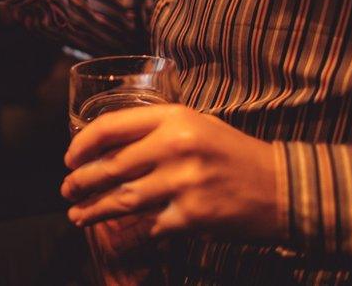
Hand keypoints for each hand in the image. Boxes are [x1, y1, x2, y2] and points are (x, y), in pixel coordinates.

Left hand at [60, 105, 281, 243]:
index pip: (111, 127)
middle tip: (67, 190)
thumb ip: (154, 130)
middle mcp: (176, 147)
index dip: (82, 145)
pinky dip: (133, 232)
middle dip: (81, 182)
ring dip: (94, 210)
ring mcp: (183, 183)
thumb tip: (105, 145)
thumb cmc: (234, 154)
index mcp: (174, 118)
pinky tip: (119, 234)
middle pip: (110, 166)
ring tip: (77, 215)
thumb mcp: (196, 125)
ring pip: (122, 199)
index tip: (70, 158)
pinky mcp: (192, 216)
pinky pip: (149, 226)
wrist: (285, 188)